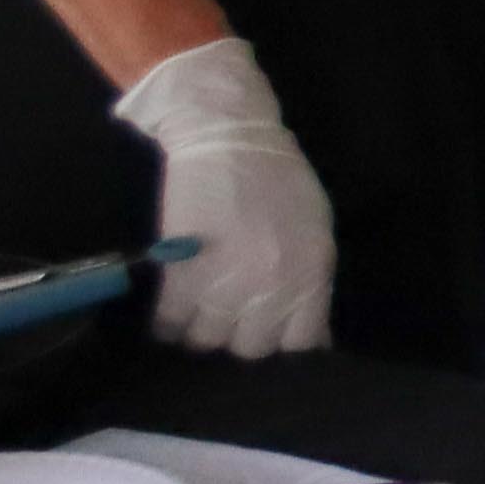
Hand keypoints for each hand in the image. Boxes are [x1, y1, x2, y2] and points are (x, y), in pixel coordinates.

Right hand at [108, 38, 333, 356]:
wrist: (230, 137)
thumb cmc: (280, 179)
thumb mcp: (316, 230)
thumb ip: (313, 282)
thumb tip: (312, 334)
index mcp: (311, 271)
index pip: (300, 341)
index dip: (282, 338)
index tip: (269, 328)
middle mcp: (271, 284)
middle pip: (250, 347)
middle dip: (240, 335)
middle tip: (231, 315)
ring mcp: (224, 282)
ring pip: (207, 340)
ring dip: (202, 329)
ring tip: (199, 309)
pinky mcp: (180, 273)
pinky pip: (170, 323)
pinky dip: (168, 323)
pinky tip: (173, 310)